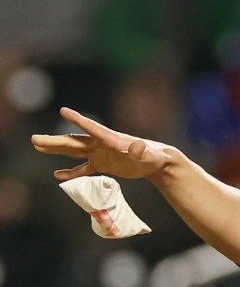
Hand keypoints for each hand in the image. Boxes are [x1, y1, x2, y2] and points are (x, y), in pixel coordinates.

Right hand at [32, 107, 177, 180]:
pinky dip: (72, 172)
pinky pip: (84, 168)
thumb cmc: (154, 157)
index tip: (63, 111)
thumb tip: (139, 145)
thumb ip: (142, 151)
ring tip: (37, 146)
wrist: (157, 162)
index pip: (92, 128)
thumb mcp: (148, 155)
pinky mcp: (103, 164)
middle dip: (55, 141)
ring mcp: (100, 153)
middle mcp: (101, 144)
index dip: (78, 120)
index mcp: (111, 139)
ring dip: (56, 149)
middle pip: (74, 141)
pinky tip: (58, 175)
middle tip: (34, 139)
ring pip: (74, 151)